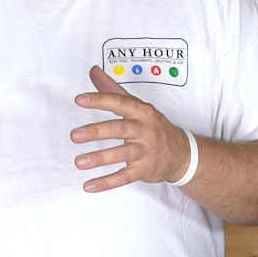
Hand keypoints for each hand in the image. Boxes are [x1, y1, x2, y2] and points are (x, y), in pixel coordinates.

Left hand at [70, 65, 192, 192]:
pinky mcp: (144, 170)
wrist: (183, 154)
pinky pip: (124, 177)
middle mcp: (145, 130)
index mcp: (142, 111)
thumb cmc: (155, 127)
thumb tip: (93, 71)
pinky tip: (89, 185)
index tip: (79, 99)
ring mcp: (146, 151)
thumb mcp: (138, 106)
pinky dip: (106, 182)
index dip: (100, 100)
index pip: (119, 102)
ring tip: (79, 162)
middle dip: (96, 132)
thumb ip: (113, 90)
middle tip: (74, 135)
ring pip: (121, 154)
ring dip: (99, 158)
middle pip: (119, 129)